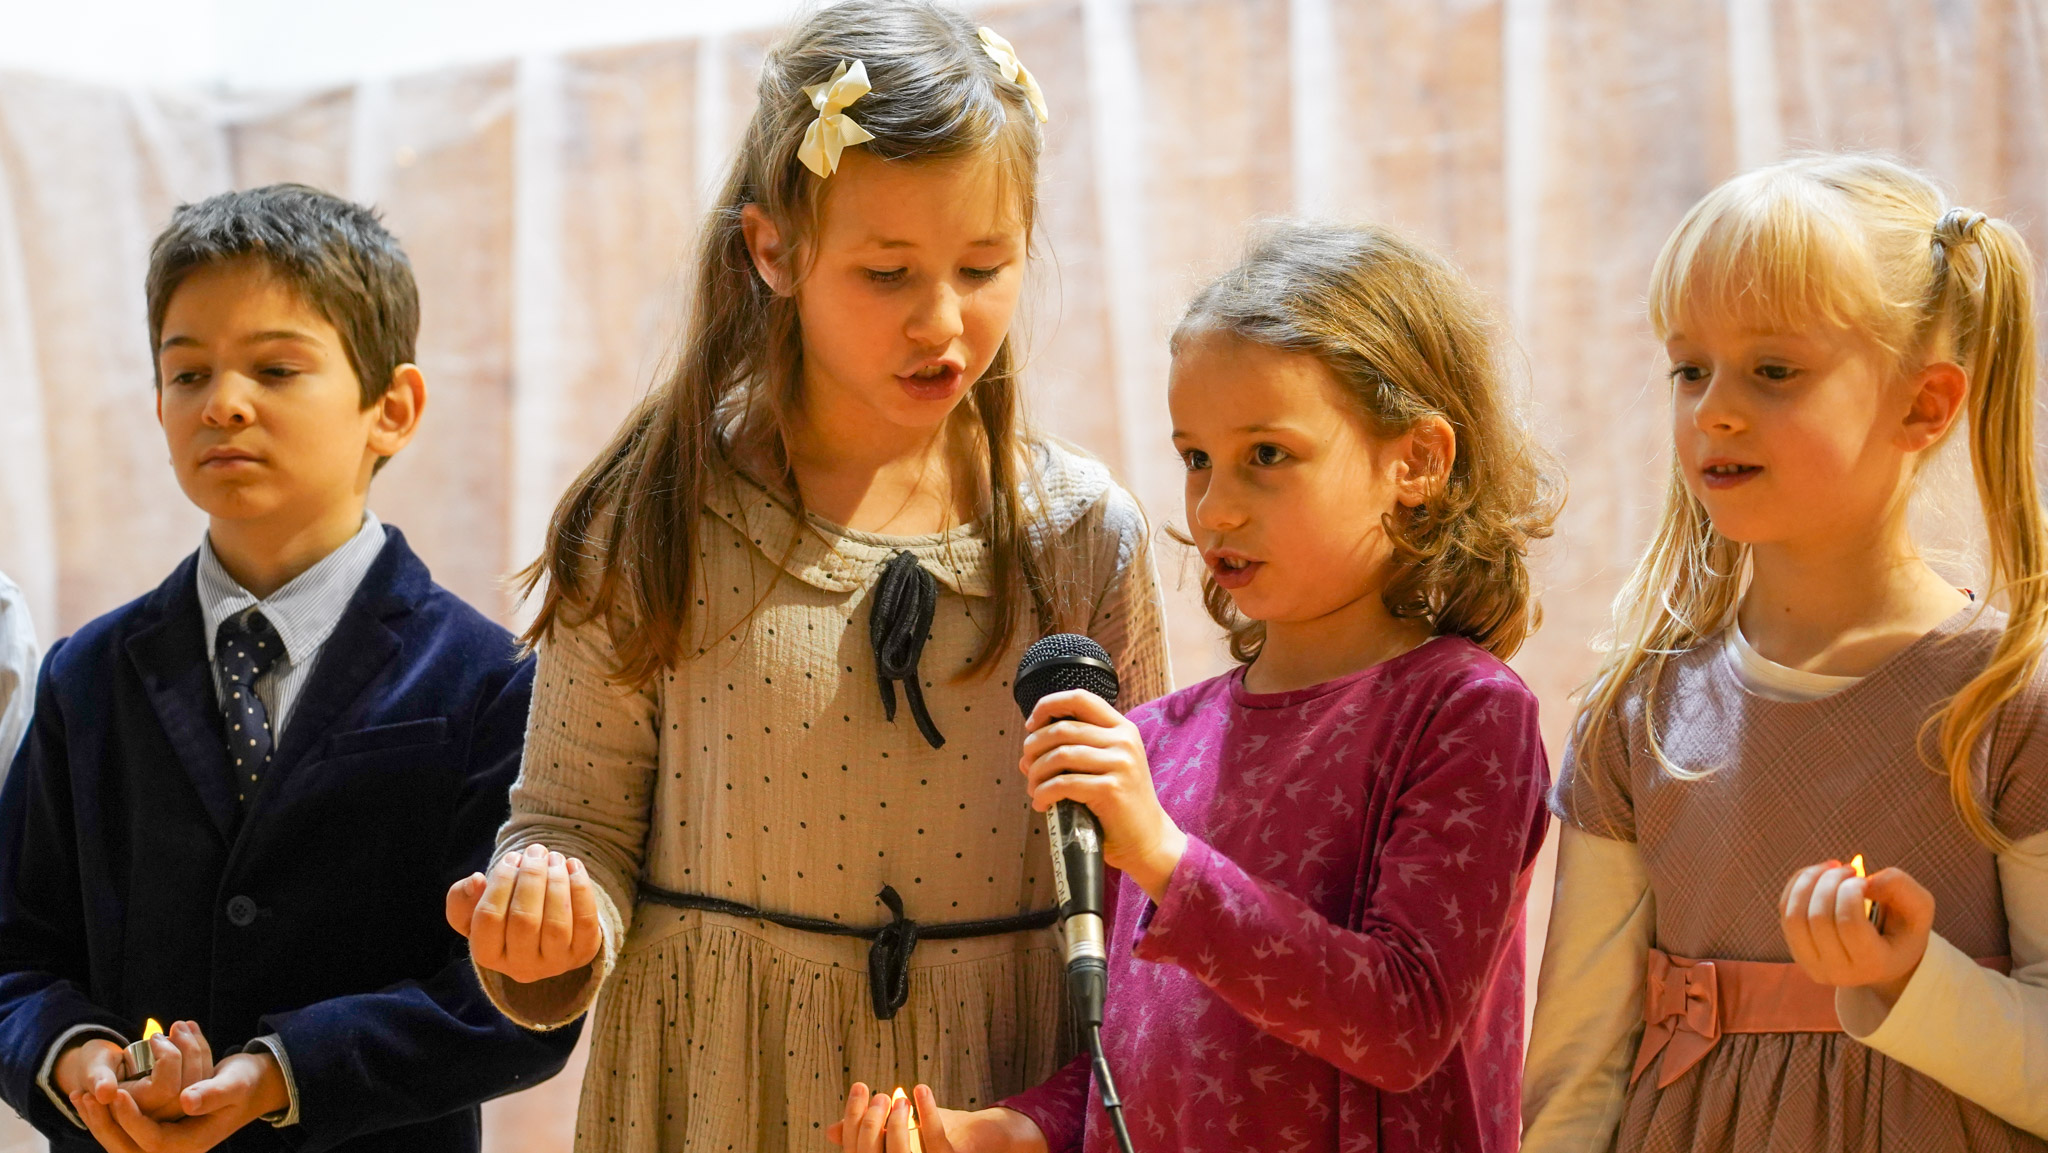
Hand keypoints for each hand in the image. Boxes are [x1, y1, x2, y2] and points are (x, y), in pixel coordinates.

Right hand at [55, 1022, 213, 1121]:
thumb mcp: (92, 1069)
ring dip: (198, 1047)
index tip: (154, 1037)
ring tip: (185, 1024)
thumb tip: (105, 1092)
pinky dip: (201, 1049)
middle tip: (177, 1024)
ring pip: (202, 1078)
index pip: (165, 1087)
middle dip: (188, 1049)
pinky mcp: (185, 1094)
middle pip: (189, 1083)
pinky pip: (204, 1074)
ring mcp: (174, 1106)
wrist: (105, 1069)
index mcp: (135, 1109)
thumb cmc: (97, 1067)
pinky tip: (192, 1029)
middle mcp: (158, 1113)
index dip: (167, 1058)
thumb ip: (98, 1079)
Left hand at [71, 1049, 286, 1152]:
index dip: (132, 1119)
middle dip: (104, 1121)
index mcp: (192, 1144)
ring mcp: (162, 1139)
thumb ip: (212, 1094)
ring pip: (119, 1139)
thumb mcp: (233, 1084)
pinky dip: (106, 1112)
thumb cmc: (244, 1083)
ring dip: (98, 1118)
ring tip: (80, 1094)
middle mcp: (173, 1147)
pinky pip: (122, 1128)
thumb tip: (186, 1101)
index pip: (152, 1140)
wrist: (250, 1085)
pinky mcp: (155, 1127)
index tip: (117, 1092)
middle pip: (128, 1146)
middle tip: (87, 1095)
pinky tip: (90, 1094)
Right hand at [451, 844, 602, 984]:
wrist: (543, 936)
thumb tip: (476, 880)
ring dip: (556, 883)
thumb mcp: (473, 910)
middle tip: (536, 850)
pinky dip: (581, 890)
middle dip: (531, 878)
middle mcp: (521, 967)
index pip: (488, 918)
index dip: (500, 883)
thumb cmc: (502, 916)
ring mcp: (555, 963)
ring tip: (554, 857)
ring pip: (556, 924)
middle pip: (524, 920)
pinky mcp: (583, 953)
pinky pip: (586, 922)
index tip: (511, 857)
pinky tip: (573, 866)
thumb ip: (462, 897)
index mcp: (488, 956)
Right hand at [824, 1083, 1046, 1152]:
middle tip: (881, 1093)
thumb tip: (830, 1132)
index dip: (854, 1120)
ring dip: (898, 1123)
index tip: (859, 1088)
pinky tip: (921, 1090)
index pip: (858, 1152)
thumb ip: (870, 1135)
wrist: (985, 1138)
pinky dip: (928, 1113)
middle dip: (873, 1122)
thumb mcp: (900, 1133)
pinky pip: (937, 1143)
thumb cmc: (939, 1139)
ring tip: (900, 1096)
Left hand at [1019, 689, 1185, 902]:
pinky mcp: (1111, 789)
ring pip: (1059, 755)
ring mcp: (1120, 764)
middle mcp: (1123, 740)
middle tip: (1027, 767)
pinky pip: (1063, 783)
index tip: (1031, 726)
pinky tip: (1041, 804)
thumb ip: (1069, 754)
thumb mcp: (1101, 769)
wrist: (1147, 840)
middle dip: (1034, 747)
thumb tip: (1025, 756)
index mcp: (1122, 728)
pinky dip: (1043, 793)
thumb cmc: (1118, 805)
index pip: (1080, 698)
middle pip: (1062, 728)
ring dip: (1036, 773)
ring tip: (1034, 788)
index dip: (1048, 706)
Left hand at [1779, 859, 1934, 1007]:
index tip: (1862, 878)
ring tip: (1831, 866)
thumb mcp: (1918, 907)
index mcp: (1874, 964)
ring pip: (1795, 916)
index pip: (1849, 924)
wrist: (1883, 956)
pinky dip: (1797, 885)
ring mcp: (1812, 964)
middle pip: (1819, 918)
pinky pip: (1786, 912)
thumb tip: (1862, 880)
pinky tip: (1817, 874)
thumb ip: (1900, 887)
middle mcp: (1839, 972)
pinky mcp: (1796, 951)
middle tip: (1848, 868)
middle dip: (1830, 882)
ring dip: (1809, 881)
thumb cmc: (1902, 928)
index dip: (1850, 892)